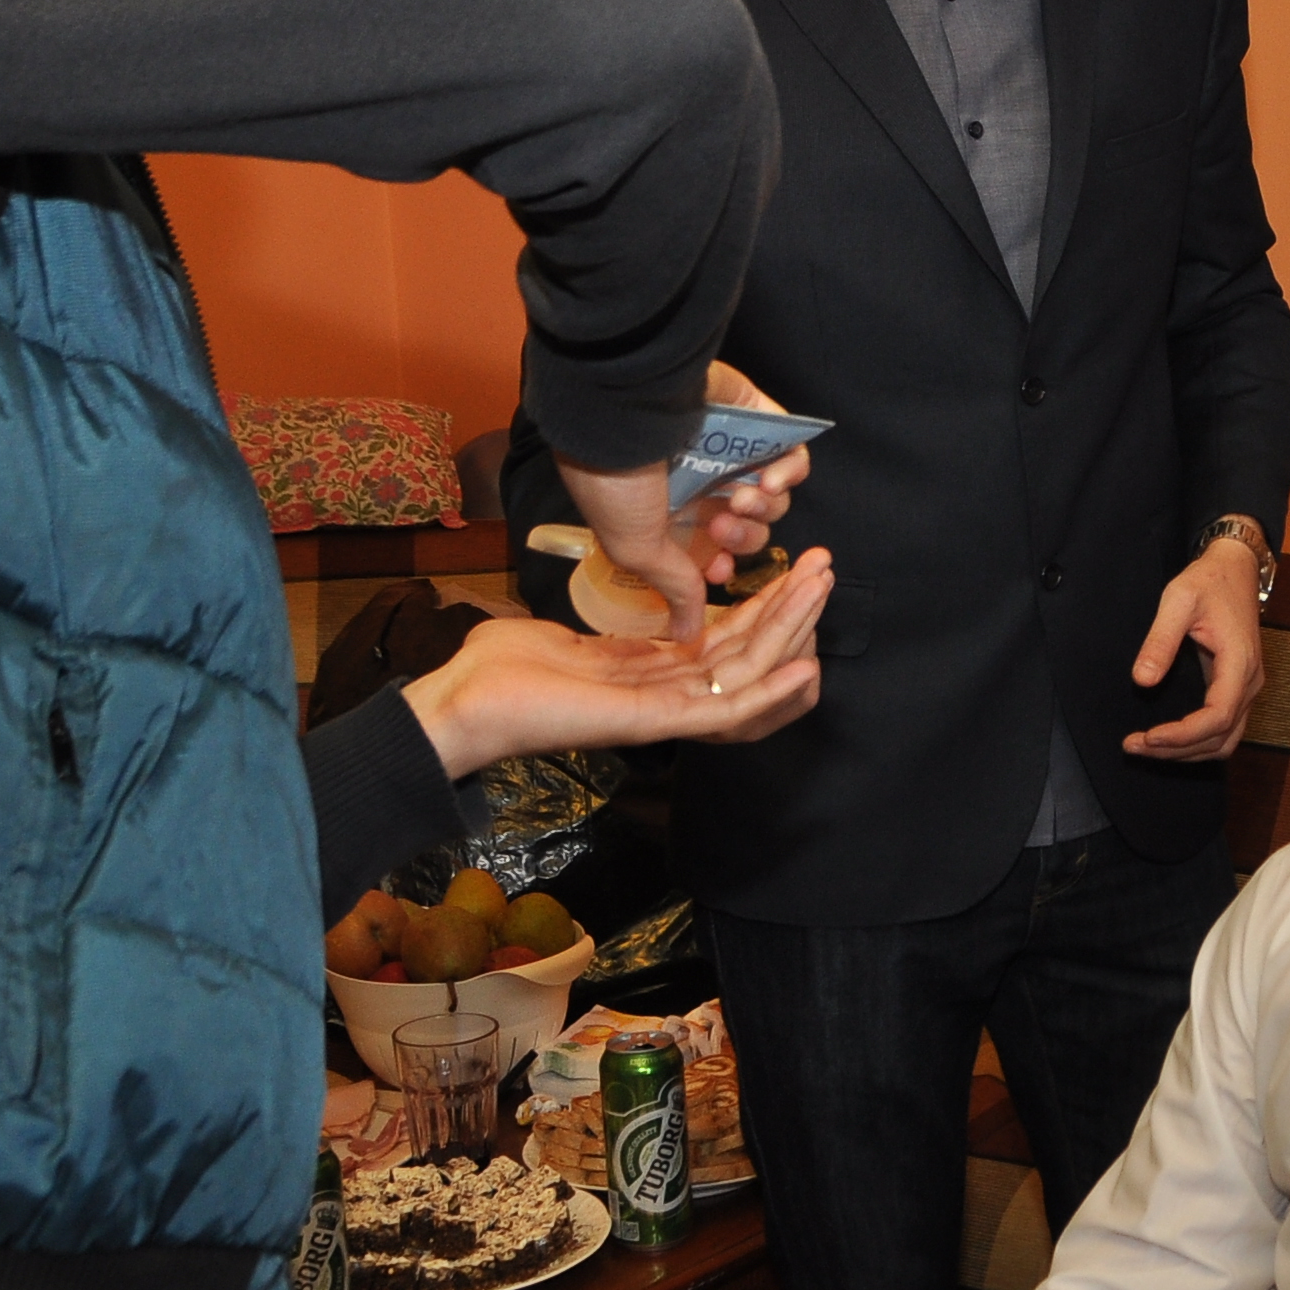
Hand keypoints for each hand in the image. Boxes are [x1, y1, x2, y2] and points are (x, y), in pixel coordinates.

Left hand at [399, 575, 830, 773]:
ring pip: (746, 674)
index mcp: (652, 673)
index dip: (767, 605)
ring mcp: (663, 712)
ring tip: (821, 590)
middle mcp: (666, 694)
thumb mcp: (570, 636)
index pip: (728, 640)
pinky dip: (769, 695)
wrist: (464, 702)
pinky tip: (806, 669)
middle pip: (749, 653)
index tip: (796, 568)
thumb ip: (612, 630)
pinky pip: (723, 713)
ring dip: (790, 632)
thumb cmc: (502, 671)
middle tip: (825, 567)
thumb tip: (630, 601)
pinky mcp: (651, 723)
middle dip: (791, 608)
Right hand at [553, 360, 810, 645]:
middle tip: (723, 524)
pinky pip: (793, 459)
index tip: (716, 567)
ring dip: (765, 508)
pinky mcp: (760, 424)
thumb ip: (673, 586)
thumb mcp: (638, 547)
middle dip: (742, 538)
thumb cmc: (617, 478)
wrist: (627, 405)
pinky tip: (770, 475)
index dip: (723, 565)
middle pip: (748, 531)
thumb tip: (684, 635)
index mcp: (668, 514)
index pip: (713, 553)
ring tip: (743, 496)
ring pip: (773, 499)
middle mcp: (700, 484)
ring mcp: (731, 452)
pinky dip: (790, 473)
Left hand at [1123, 534, 1266, 762]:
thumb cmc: (1209, 581)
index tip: (1147, 736)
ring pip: (1224, 741)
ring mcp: (1246, 688)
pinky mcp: (1237, 689)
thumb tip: (1142, 681)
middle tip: (1133, 745)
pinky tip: (1168, 740)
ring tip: (1146, 747)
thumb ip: (1160, 640)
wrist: (1236, 570)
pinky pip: (1223, 730)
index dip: (1182, 735)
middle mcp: (1249, 683)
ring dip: (1187, 752)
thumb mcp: (1179, 600)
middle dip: (1176, 749)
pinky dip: (1197, 743)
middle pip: (1220, 738)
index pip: (1217, 717)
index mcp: (1240, 663)